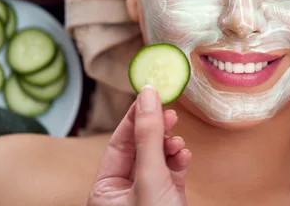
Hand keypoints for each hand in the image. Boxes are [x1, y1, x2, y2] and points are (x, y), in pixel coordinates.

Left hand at [87, 86, 191, 205]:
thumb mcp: (150, 177)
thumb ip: (149, 137)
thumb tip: (148, 96)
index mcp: (105, 190)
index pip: (118, 143)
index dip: (135, 117)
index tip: (150, 94)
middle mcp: (122, 191)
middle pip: (139, 147)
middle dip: (156, 131)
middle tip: (170, 113)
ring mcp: (146, 194)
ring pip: (157, 158)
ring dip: (170, 145)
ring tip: (179, 141)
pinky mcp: (167, 197)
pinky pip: (171, 171)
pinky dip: (178, 160)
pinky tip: (184, 155)